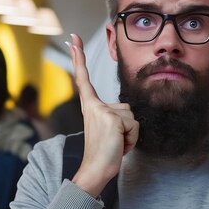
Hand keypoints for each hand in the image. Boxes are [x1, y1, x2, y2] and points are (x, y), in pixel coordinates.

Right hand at [67, 34, 138, 196]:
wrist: (96, 169)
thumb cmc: (104, 152)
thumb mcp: (108, 129)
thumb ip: (114, 116)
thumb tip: (126, 118)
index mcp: (90, 106)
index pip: (83, 77)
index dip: (78, 57)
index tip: (72, 38)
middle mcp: (94, 105)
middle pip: (127, 109)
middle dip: (126, 130)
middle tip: (111, 144)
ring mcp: (102, 111)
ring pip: (133, 117)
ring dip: (130, 135)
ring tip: (116, 144)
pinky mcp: (112, 119)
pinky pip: (135, 126)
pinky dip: (132, 139)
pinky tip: (119, 145)